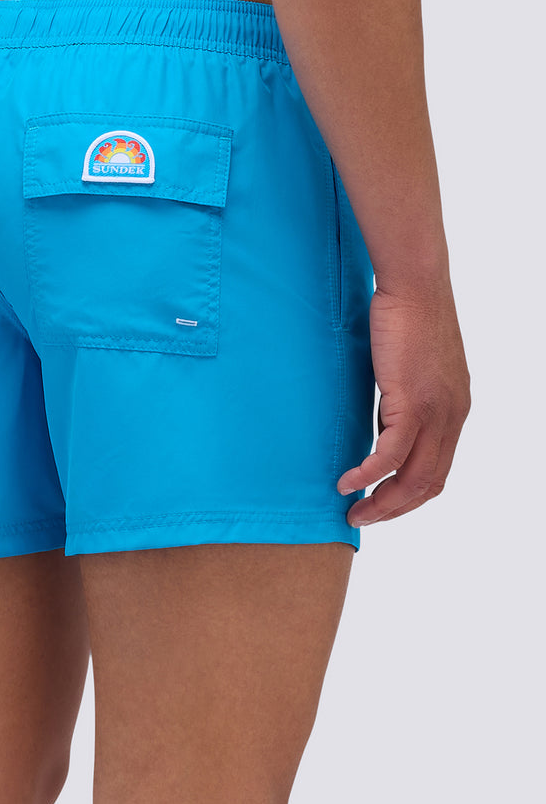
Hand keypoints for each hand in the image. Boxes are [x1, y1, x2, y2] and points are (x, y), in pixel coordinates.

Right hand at [337, 282, 470, 526]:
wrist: (415, 285)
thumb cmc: (409, 314)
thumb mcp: (412, 364)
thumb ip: (404, 394)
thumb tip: (382, 412)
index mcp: (455, 410)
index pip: (437, 470)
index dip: (409, 495)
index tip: (380, 503)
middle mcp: (452, 417)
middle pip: (427, 483)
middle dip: (394, 509)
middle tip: (362, 518)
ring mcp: (435, 412)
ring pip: (412, 477)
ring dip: (381, 502)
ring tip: (353, 510)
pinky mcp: (413, 402)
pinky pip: (389, 455)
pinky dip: (368, 475)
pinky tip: (347, 482)